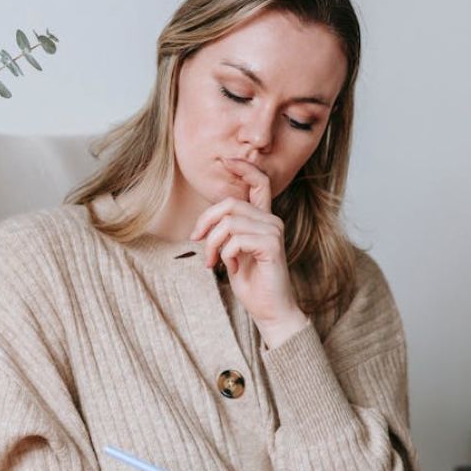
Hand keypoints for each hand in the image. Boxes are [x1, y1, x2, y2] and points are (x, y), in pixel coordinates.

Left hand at [190, 158, 308, 345]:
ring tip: (214, 262)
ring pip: (229, 223)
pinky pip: (236, 239)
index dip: (244, 167)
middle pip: (230, 203)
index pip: (259, 182)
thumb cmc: (251, 281)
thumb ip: (226, 231)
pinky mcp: (272, 246)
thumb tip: (205, 221)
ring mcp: (273, 232)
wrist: (269, 309)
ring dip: (213, 244)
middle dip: (206, 222)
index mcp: (263, 218)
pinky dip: (225, 255)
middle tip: (197, 241)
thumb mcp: (232, 250)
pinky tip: (230, 268)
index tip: (226, 160)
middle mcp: (271, 221)